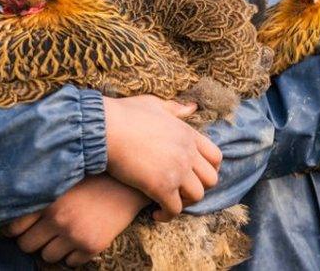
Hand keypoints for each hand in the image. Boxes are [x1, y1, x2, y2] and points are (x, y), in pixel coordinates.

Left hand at [5, 174, 148, 266]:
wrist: (130, 183)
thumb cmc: (95, 177)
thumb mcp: (65, 178)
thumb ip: (42, 193)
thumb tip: (14, 211)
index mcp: (48, 199)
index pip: (14, 227)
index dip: (17, 229)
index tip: (24, 226)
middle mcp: (58, 218)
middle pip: (27, 245)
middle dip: (33, 240)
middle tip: (44, 231)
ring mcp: (75, 234)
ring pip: (47, 256)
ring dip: (53, 248)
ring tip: (65, 233)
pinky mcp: (92, 246)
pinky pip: (70, 263)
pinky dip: (73, 254)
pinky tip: (81, 237)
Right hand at [103, 95, 220, 221]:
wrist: (104, 128)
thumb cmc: (123, 114)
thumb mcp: (154, 104)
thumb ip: (174, 109)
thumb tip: (191, 107)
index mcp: (187, 134)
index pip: (215, 157)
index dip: (209, 169)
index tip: (195, 176)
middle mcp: (187, 153)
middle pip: (210, 179)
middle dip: (198, 187)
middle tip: (181, 192)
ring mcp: (176, 170)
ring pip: (196, 196)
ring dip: (184, 202)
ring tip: (168, 202)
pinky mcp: (161, 187)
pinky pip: (174, 209)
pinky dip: (167, 215)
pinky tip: (155, 213)